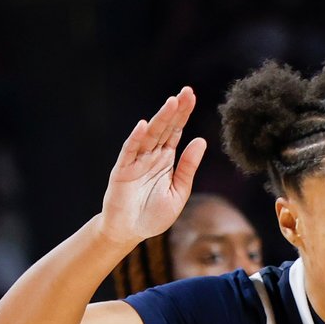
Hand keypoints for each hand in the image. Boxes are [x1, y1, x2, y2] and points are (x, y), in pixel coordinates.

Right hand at [98, 87, 205, 245]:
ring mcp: (136, 161)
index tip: (191, 96)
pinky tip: (144, 125)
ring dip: (160, 119)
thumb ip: (188, 167)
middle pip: (165, 128)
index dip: (183, 114)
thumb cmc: (154, 214)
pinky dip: (136, 138)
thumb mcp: (179, 191)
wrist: (131, 231)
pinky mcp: (123, 170)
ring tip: (172, 103)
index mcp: (166, 159)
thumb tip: (201, 141)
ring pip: (150, 135)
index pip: (176, 131)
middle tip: (186, 92)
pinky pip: (130, 151)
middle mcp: (151, 155)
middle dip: (175, 110)